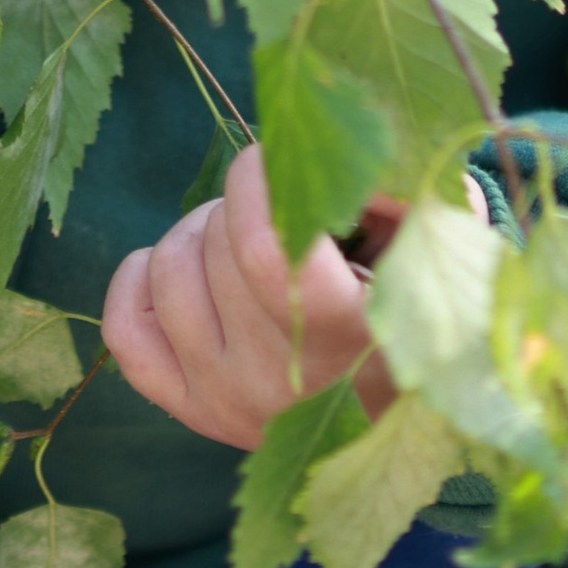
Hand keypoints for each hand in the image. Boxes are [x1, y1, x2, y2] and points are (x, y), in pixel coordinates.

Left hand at [103, 146, 481, 449]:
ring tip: (242, 237)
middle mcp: (285, 386)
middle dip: (239, 197)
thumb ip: (397, 182)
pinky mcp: (196, 413)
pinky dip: (139, 278)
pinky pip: (127, 330)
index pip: (265, 247)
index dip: (257, 180)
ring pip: (169, 274)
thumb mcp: (440, 233)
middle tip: (276, 202)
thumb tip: (333, 154)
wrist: (411, 406)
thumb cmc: (425, 298)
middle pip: (219, 248)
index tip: (278, 157)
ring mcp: (232, 405)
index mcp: (354, 339)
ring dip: (197, 230)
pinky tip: (181, 266)